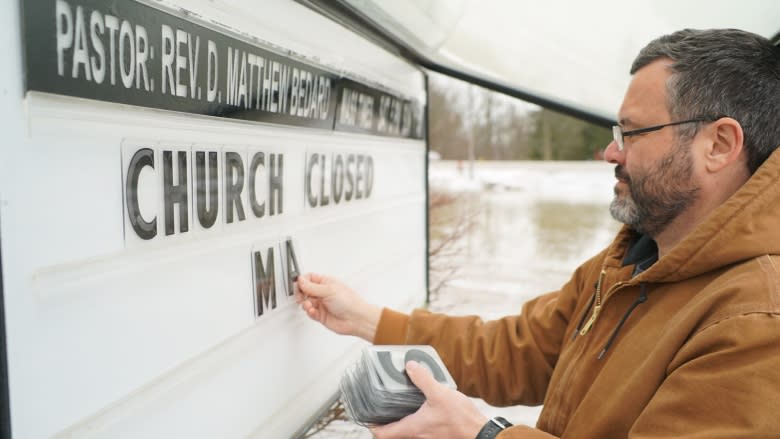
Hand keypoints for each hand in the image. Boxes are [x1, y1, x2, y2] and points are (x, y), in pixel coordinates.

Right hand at [296, 273, 381, 340]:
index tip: (297, 286)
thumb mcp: (328, 290)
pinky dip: (310, 312)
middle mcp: (323, 292)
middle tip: (300, 297)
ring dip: (306, 304)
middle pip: (305, 290)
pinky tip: (314, 312)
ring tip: (310, 306)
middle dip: (301, 294)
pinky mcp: (321, 315)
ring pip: (306, 302)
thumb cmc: (349, 302)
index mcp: (326, 282)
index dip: (302, 281)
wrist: (356, 319)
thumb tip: (300, 280)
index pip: (309, 278)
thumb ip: (312, 286)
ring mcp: (322, 304)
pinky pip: (310, 313)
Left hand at [372, 361, 487, 438]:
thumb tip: (410, 366)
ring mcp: (428, 437)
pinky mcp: (438, 435)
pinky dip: (417, 421)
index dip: (373, 427)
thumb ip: (423, 379)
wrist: (481, 433)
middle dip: (387, 423)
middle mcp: (418, 436)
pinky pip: (421, 431)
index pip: (384, 434)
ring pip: (408, 433)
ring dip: (402, 422)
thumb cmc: (461, 420)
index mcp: (413, 428)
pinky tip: (423, 408)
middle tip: (382, 410)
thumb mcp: (439, 393)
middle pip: (395, 434)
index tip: (368, 419)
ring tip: (401, 406)